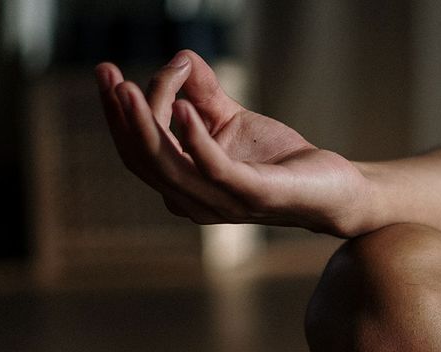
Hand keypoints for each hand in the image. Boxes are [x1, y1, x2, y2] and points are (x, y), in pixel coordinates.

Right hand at [96, 51, 374, 235]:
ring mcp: (221, 204)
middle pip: (142, 160)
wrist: (333, 188)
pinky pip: (213, 168)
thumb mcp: (232, 118)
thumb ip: (203, 93)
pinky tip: (183, 107)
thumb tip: (181, 58)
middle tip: (107, 75)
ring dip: (146, 124)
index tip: (106, 72)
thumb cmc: (280, 161)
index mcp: (183, 186)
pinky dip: (194, 137)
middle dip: (120, 116)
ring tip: (131, 88)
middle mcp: (193, 202)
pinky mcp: (252, 196)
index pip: (136, 151)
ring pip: (168, 167)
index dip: (116, 114)